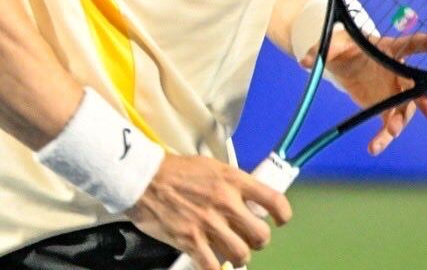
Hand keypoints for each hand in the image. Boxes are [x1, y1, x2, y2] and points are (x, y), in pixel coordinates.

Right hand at [126, 153, 291, 269]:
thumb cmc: (176, 172)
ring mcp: (208, 223)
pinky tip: (211, 262)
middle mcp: (225, 202)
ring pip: (241, 254)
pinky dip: (215, 269)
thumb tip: (249, 201)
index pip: (274, 200)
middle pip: (261, 236)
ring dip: (237, 256)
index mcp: (233, 180)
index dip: (283, 215)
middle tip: (248, 238)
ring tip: (229, 251)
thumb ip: (233, 184)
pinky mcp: (190, 241)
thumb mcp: (212, 167)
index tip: (279, 220)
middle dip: (257, 241)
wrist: (144, 179)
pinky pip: (213, 267)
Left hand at [302, 27, 426, 155]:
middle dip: (423, 99)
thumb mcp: (332, 45)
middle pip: (416, 86)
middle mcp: (398, 72)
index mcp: (390, 49)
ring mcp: (395, 92)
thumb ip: (321, 51)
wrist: (343, 63)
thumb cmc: (344, 47)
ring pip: (404, 111)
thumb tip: (305, 61)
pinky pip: (389, 125)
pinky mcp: (386, 108)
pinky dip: (383, 137)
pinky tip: (373, 148)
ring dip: (399, 123)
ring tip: (389, 133)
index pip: (412, 45)